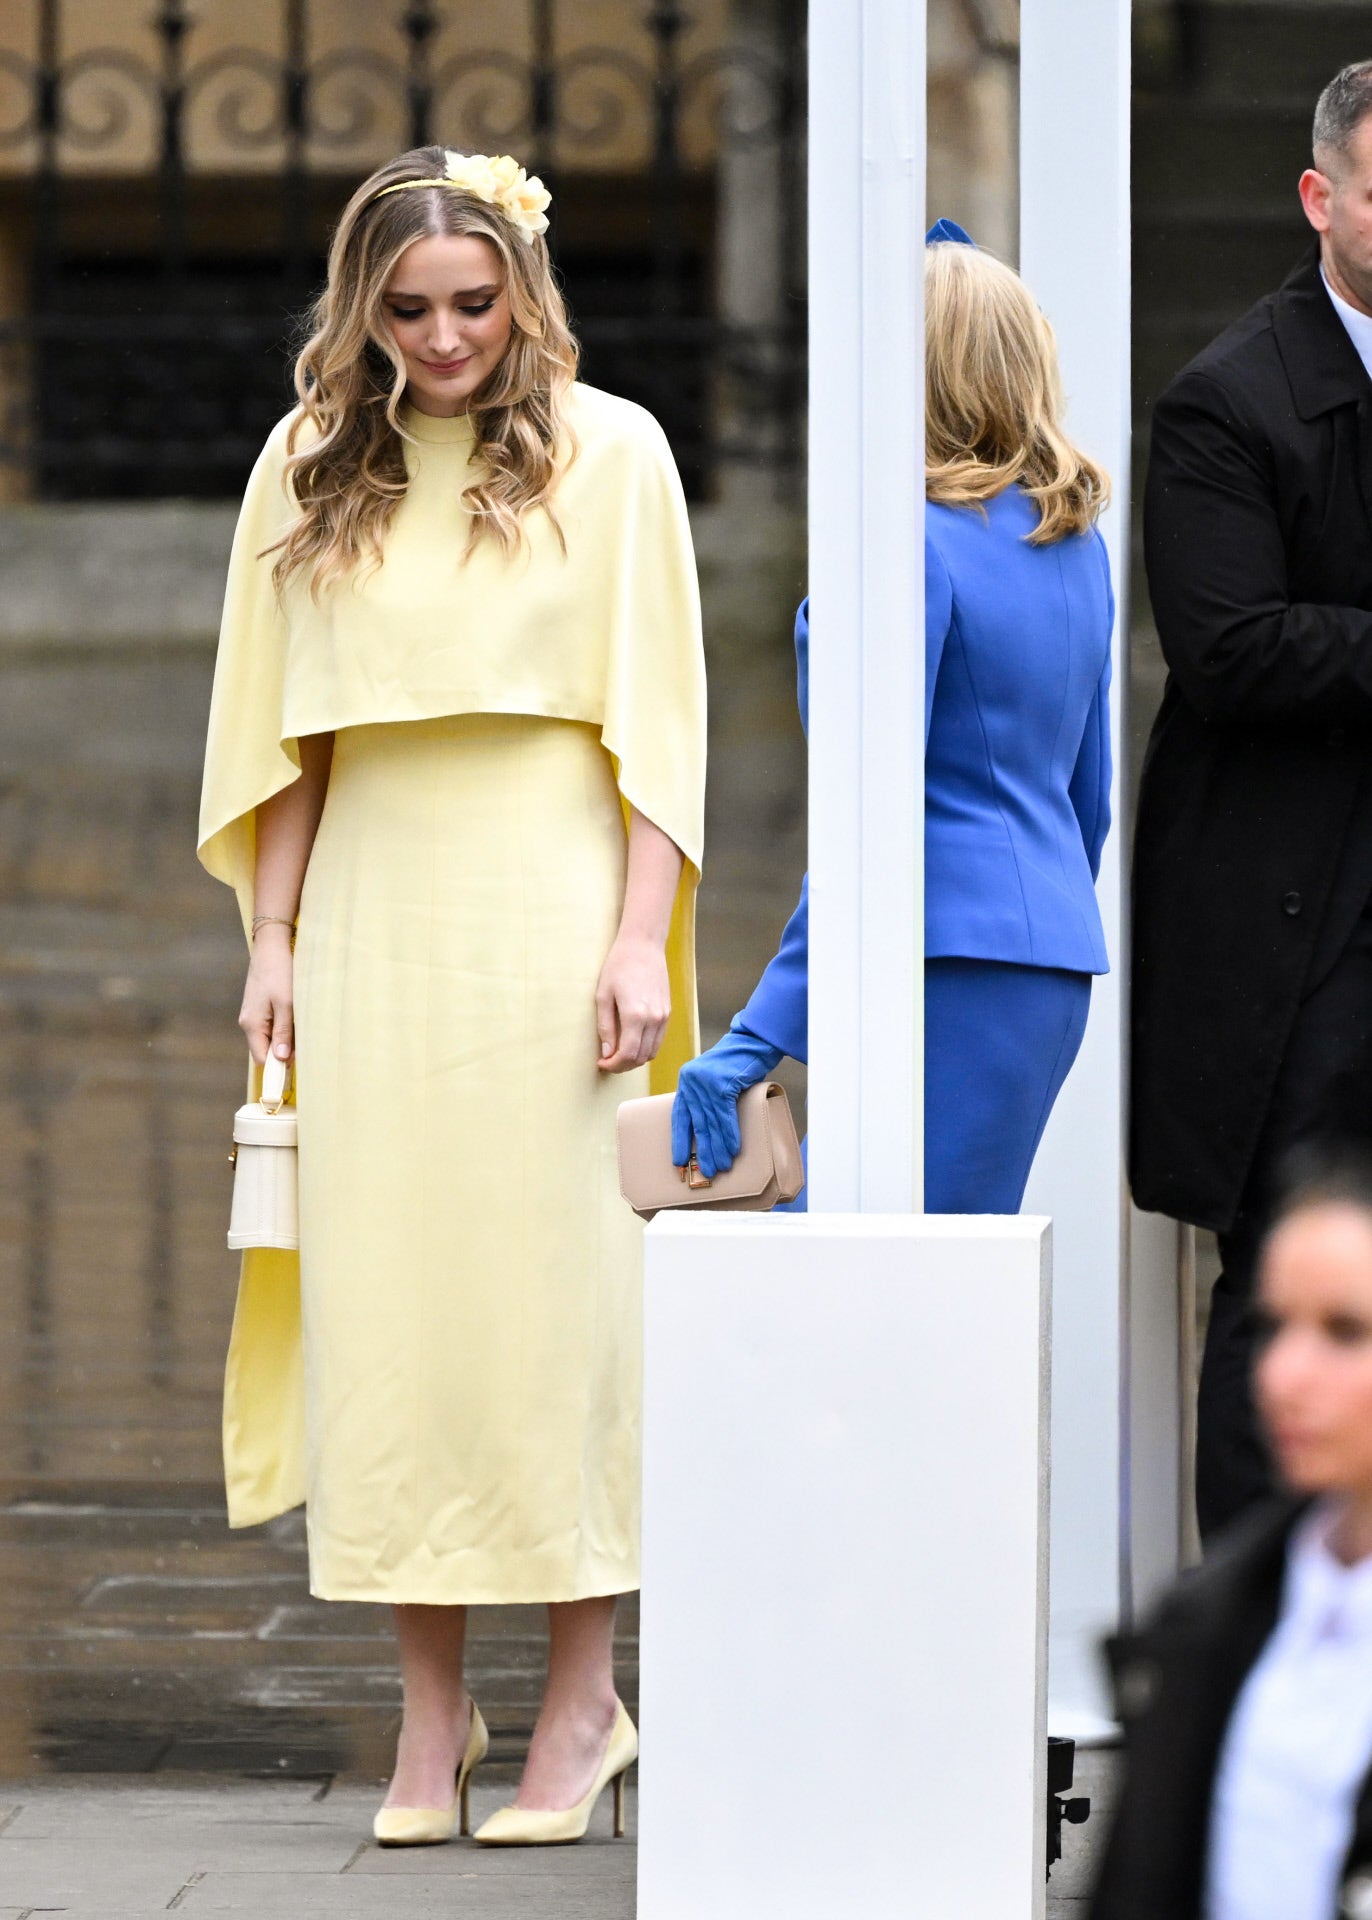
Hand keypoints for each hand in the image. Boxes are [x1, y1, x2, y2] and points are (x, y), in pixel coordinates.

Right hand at [238, 925, 294, 1065]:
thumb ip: (283, 1032)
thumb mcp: (286, 1004)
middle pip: (266, 1050)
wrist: (272, 946)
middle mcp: (249, 1022)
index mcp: (251, 1024)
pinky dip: (285, 1027)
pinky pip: (273, 1026)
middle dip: (285, 1052)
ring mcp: (254, 1015)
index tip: (297, 1069)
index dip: (277, 1067)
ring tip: (304, 1029)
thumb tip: (282, 1059)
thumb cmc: (279, 972)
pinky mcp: (261, 1007)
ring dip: (287, 1038)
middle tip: (307, 1045)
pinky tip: (297, 1018)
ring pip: (271, 1038)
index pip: (261, 1058)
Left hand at [595, 934, 669, 1072]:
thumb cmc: (619, 965)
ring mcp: (664, 1016)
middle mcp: (654, 1019)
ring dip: (635, 1059)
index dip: (613, 1065)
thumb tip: (606, 1052)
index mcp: (635, 1016)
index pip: (627, 1055)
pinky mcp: (668, 1012)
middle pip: (641, 1057)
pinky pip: (658, 1040)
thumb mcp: (603, 996)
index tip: (602, 1063)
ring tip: (619, 1053)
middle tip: (608, 1061)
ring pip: (652, 1052)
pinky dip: (646, 1047)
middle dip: (623, 1065)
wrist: (643, 945)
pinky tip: (632, 1041)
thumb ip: (605, 1027)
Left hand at [671, 1023, 783, 1178]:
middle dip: (701, 1150)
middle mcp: (692, 1082)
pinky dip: (730, 1134)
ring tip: (722, 1166)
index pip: (679, 1116)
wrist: (753, 1041)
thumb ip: (708, 1100)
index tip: (679, 1161)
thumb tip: (710, 1133)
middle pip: (696, 1123)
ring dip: (718, 1147)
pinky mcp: (722, 1083)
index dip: (680, 1140)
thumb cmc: (737, 1064)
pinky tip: (733, 1149)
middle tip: (704, 1172)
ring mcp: (706, 1082)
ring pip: (711, 1122)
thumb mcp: (715, 1081)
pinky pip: (725, 1115)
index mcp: (687, 1082)